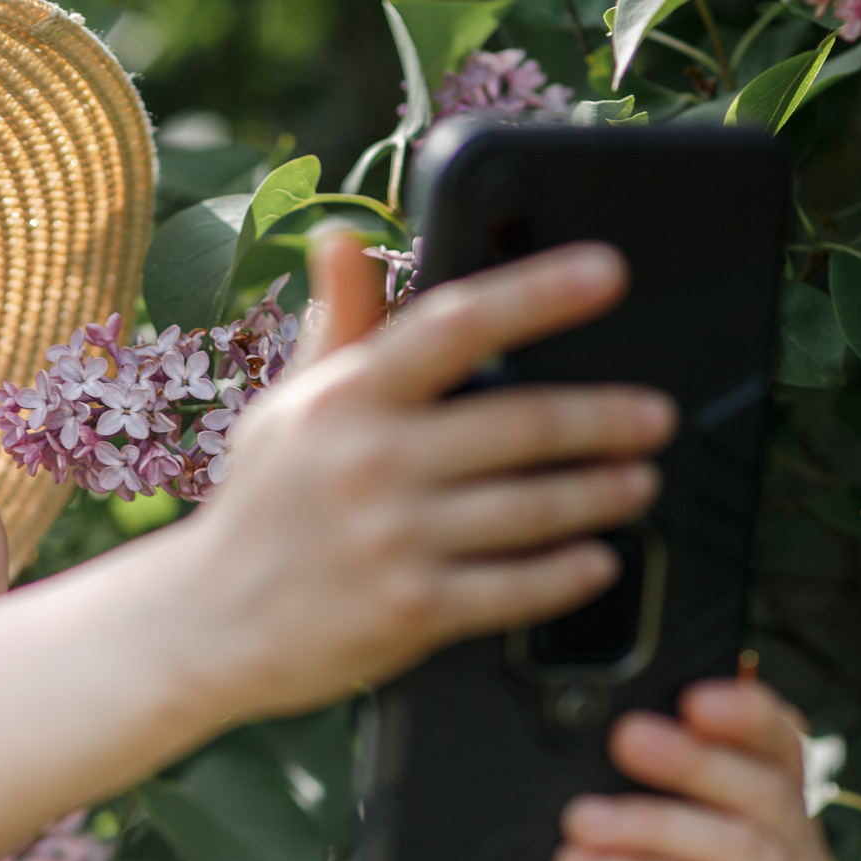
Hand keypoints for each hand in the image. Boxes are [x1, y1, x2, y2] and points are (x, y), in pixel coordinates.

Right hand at [176, 228, 675, 718]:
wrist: (207, 623)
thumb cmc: (261, 507)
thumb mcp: (289, 407)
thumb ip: (339, 326)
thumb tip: (341, 237)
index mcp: (347, 398)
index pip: (455, 325)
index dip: (538, 293)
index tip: (606, 273)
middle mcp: (371, 461)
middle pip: (521, 423)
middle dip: (604, 417)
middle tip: (653, 415)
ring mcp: (392, 538)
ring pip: (533, 508)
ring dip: (602, 494)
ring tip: (638, 481)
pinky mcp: (410, 610)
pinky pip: (515, 588)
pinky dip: (568, 575)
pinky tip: (597, 561)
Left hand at [528, 677, 838, 860]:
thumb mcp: (618, 826)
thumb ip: (641, 772)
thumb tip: (630, 707)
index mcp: (777, 818)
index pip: (781, 749)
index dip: (746, 715)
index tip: (692, 694)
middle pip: (765, 794)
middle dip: (691, 761)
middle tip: (622, 738)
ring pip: (738, 850)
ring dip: (650, 824)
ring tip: (580, 819)